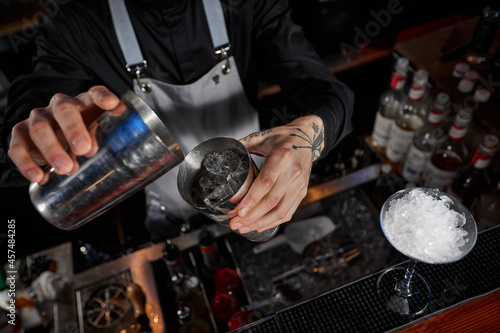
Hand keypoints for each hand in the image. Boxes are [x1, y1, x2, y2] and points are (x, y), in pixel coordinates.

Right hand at [8, 86, 120, 183]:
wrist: (52, 139)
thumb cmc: (81, 133)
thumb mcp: (95, 134)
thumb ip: (98, 138)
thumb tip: (95, 148)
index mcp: (85, 103)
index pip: (95, 93)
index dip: (103, 97)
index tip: (112, 104)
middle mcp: (60, 105)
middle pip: (64, 110)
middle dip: (74, 129)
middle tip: (83, 149)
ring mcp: (39, 118)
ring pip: (40, 129)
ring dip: (53, 150)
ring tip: (66, 168)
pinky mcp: (21, 133)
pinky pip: (18, 147)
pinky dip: (27, 163)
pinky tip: (39, 177)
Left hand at [229, 115, 324, 232]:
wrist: (307, 137)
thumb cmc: (284, 137)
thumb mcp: (262, 137)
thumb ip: (242, 145)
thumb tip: (222, 150)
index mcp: (281, 157)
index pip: (265, 183)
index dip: (251, 200)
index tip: (238, 211)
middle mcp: (292, 172)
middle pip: (271, 201)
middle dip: (251, 216)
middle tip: (235, 223)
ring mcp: (299, 184)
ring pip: (281, 211)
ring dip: (261, 223)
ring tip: (244, 228)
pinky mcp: (302, 191)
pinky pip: (288, 211)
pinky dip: (273, 222)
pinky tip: (260, 226)